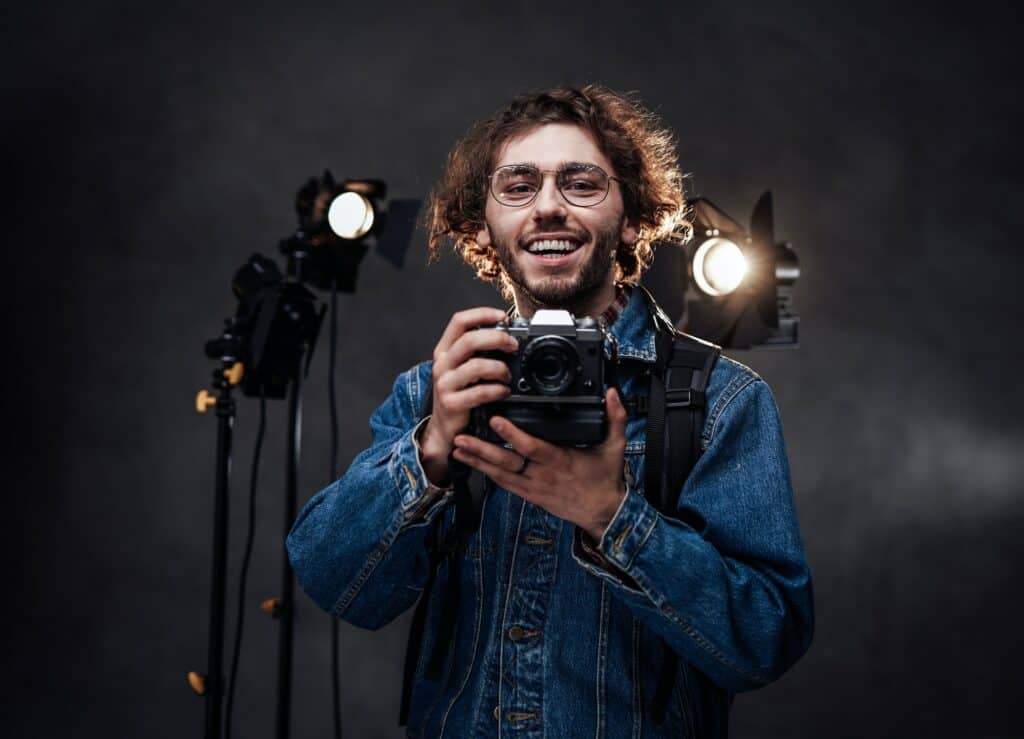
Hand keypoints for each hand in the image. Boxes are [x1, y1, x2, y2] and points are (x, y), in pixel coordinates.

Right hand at [419, 307, 518, 484]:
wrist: (443, 428)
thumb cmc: (458, 394)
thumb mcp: (461, 368)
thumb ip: (477, 352)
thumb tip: (506, 334)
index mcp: (444, 350)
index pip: (459, 321)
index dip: (482, 314)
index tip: (502, 317)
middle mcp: (442, 364)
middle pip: (469, 340)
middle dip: (497, 339)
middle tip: (513, 345)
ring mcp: (445, 384)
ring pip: (476, 366)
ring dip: (500, 369)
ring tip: (507, 376)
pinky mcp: (452, 403)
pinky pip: (480, 392)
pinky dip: (497, 390)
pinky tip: (504, 392)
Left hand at [451, 387, 627, 540]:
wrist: (602, 513)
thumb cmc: (605, 479)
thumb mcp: (615, 447)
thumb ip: (615, 418)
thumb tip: (614, 393)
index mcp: (560, 461)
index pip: (532, 447)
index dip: (512, 434)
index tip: (495, 420)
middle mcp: (542, 475)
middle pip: (507, 462)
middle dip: (481, 450)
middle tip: (461, 437)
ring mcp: (533, 487)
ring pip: (500, 474)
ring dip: (478, 461)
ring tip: (457, 449)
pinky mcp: (530, 495)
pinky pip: (504, 484)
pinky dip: (486, 473)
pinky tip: (472, 463)